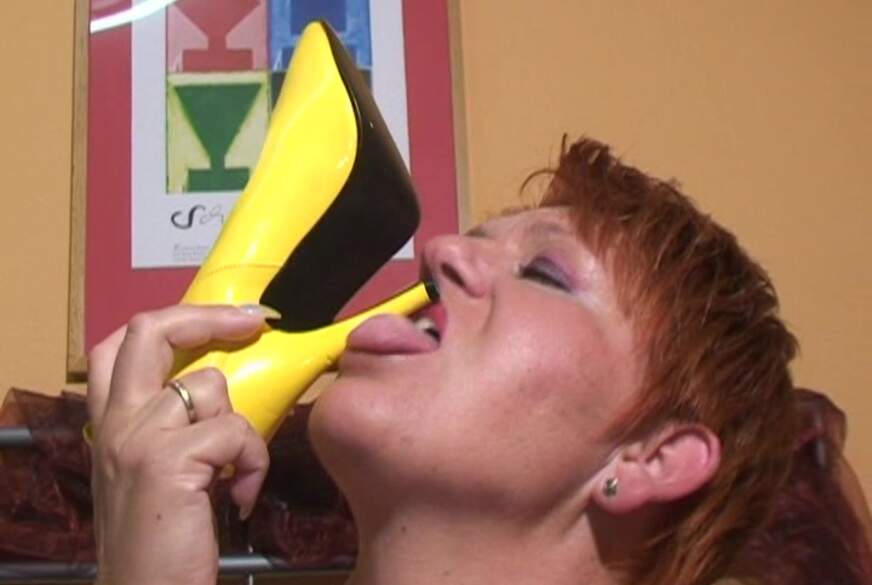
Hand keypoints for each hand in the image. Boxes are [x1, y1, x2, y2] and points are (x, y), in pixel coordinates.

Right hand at [87, 305, 270, 584]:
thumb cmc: (164, 541)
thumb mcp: (160, 471)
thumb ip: (177, 427)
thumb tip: (221, 390)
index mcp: (112, 423)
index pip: (124, 343)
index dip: (180, 319)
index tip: (233, 320)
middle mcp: (115, 423)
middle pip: (150, 331)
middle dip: (208, 316)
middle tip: (254, 322)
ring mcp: (135, 439)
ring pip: (209, 385)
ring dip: (242, 426)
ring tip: (238, 470)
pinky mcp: (165, 462)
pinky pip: (235, 431)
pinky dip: (253, 461)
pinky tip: (242, 495)